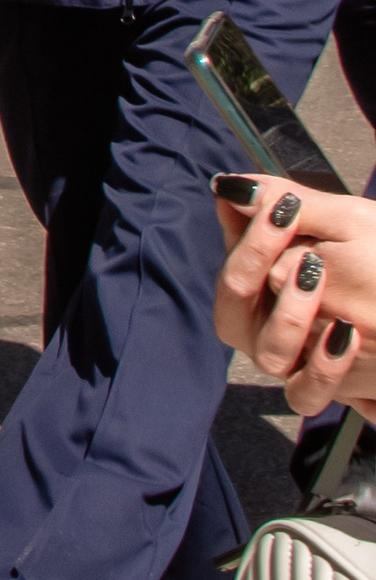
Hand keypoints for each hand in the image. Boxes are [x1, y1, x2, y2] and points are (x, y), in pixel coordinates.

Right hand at [213, 178, 375, 418]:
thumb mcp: (348, 220)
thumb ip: (291, 203)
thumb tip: (232, 186)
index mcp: (268, 277)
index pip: (233, 259)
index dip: (246, 236)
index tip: (279, 211)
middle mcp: (270, 321)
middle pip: (231, 312)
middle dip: (253, 270)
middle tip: (295, 245)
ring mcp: (296, 357)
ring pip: (265, 356)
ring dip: (286, 319)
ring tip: (317, 281)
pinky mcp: (324, 386)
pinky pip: (304, 393)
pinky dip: (320, 370)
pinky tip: (344, 337)